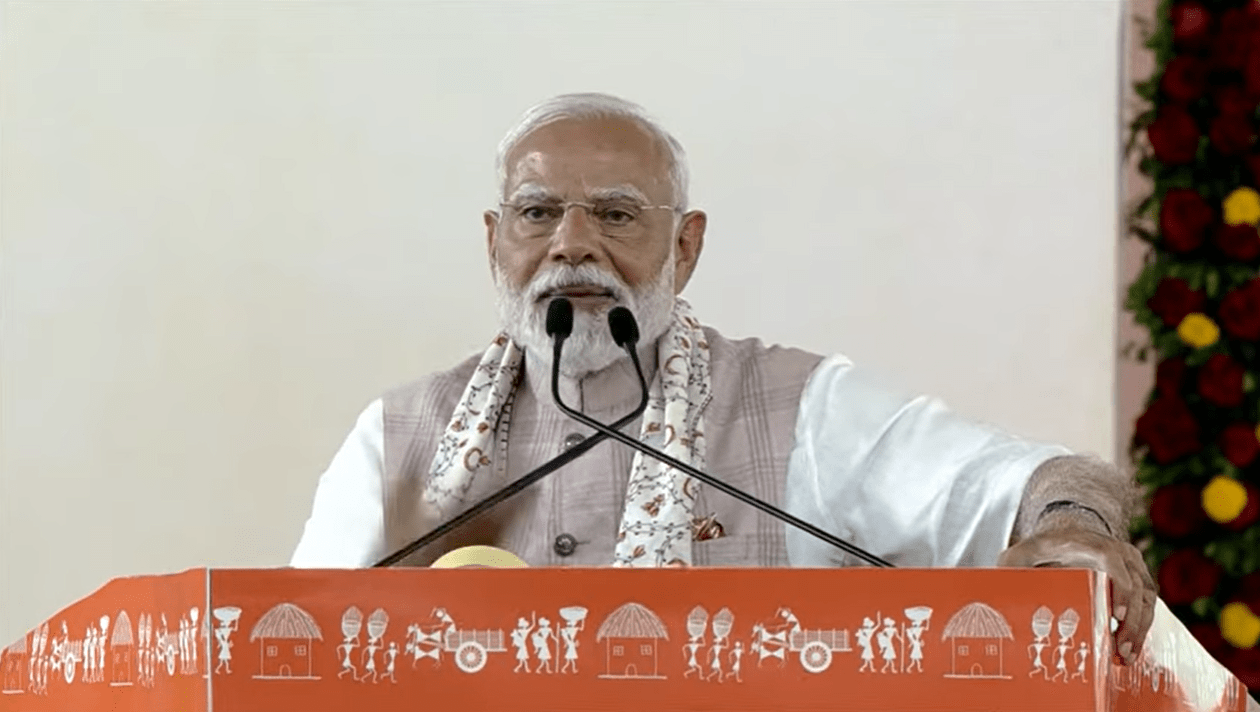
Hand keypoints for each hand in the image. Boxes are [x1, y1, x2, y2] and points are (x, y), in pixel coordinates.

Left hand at [996, 527, 1155, 665]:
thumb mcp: (1023, 552)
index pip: (1113, 561)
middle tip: (1121, 649)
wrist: (1068, 536)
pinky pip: (1148, 604)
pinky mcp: (1139, 578)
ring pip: (1146, 598)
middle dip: (1132, 621)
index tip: (1116, 614)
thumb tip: (1000, 586)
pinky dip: (1142, 626)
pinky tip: (1131, 647)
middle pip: (1135, 585)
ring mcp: (1132, 565)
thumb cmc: (1043, 549)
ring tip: (1127, 655)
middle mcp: (1119, 552)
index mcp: (1091, 543)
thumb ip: (1012, 565)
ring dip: (1140, 628)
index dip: (1119, 587)